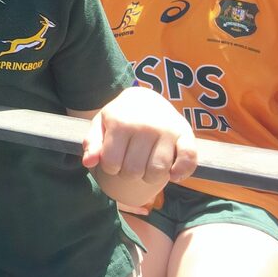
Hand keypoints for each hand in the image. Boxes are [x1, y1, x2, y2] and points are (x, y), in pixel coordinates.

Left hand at [82, 86, 197, 186]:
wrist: (146, 98)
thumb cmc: (120, 117)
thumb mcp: (101, 125)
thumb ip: (92, 143)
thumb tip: (88, 163)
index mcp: (120, 123)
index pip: (112, 163)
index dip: (110, 168)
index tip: (114, 160)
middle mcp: (144, 126)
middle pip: (134, 171)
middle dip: (129, 174)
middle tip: (130, 163)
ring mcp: (166, 130)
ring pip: (158, 171)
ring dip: (150, 178)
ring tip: (146, 168)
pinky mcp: (185, 133)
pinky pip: (189, 160)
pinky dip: (182, 172)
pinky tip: (172, 175)